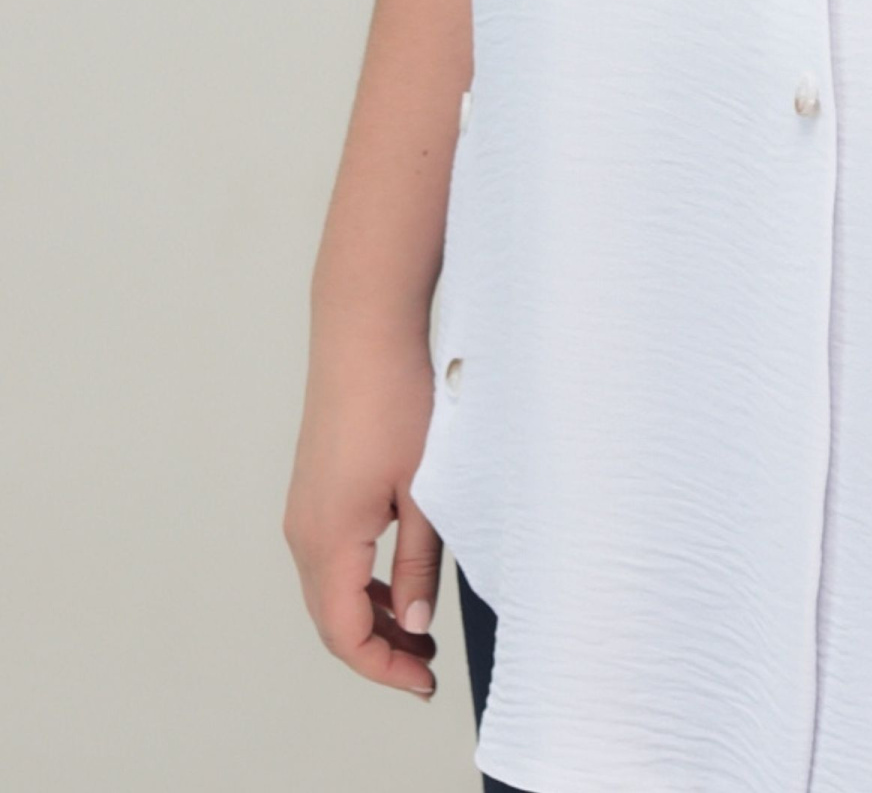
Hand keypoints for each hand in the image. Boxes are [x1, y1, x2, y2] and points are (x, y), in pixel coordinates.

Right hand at [282, 326, 443, 698]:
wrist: (364, 332)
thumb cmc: (397, 400)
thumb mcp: (423, 489)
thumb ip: (418, 562)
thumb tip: (415, 623)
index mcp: (328, 540)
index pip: (346, 634)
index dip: (384, 666)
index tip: (424, 681)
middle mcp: (303, 532)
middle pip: (333, 620)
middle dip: (378, 650)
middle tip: (426, 667)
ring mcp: (304, 511)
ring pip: (330, 591)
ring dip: (369, 617)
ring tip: (418, 633)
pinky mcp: (314, 490)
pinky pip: (330, 559)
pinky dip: (360, 584)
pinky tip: (398, 583)